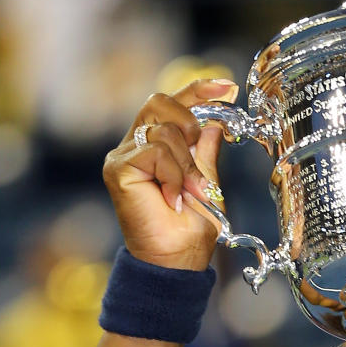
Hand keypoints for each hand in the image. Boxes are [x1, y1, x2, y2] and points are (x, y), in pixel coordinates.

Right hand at [102, 78, 238, 271]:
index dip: (198, 90)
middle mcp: (134, 146)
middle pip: (160, 102)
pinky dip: (174, 175)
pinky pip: (155, 151)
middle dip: (189, 124)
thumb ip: (204, 152)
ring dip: (187, 164)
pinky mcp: (118, 168)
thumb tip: (214, 122)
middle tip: (200, 156)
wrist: (176, 260)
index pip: (171, 104)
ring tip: (190, 192)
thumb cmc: (188, 230)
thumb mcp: (206, 182)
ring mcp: (123, 156)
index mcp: (154, 147)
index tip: (227, 87)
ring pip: (163, 130)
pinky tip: (173, 198)